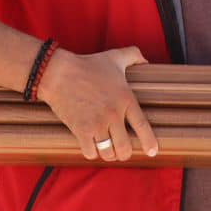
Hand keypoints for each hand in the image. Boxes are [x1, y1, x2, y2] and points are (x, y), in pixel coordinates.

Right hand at [36, 46, 159, 162]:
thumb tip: (146, 62)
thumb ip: (134, 56)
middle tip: (121, 151)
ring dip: (108, 154)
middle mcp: (113, 114)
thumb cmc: (88, 65)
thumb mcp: (115, 57)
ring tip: (107, 150)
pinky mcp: (80, 130)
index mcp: (126, 99)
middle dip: (124, 153)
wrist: (59, 73)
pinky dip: (92, 153)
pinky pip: (90, 153)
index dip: (149, 142)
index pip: (142, 126)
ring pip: (108, 153)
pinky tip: (91, 147)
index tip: (152, 152)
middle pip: (125, 147)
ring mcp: (96, 123)